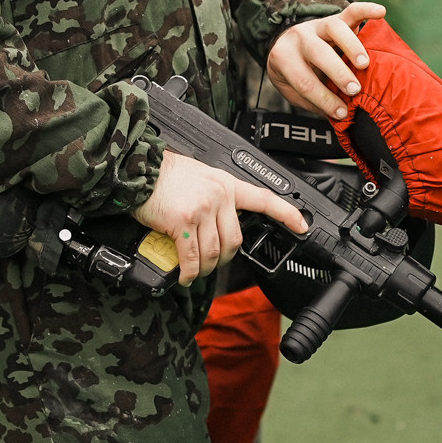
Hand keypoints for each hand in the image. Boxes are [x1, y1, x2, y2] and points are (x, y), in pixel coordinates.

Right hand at [135, 151, 308, 285]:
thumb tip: (215, 228)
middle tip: (212, 264)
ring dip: (205, 269)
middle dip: (224, 259)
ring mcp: (202, 209)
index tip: (302, 226)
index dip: (285, 214)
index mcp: (226, 184)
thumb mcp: (199, 177)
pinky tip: (185, 275)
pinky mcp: (183, 221)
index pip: (263, 199)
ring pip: (214, 252)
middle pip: (234, 240)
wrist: (139, 167)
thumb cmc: (164, 174)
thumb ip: (214, 199)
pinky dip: (189, 272)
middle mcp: (219, 196)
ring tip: (195, 271)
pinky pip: (192, 257)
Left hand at [267, 2, 386, 121]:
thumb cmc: (294, 72)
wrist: (286, 43)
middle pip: (317, 52)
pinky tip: (381, 12)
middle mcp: (299, 38)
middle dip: (337, 73)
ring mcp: (318, 25)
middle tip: (354, 90)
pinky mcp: (336, 18)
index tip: (342, 113)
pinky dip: (366, 9)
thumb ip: (313, 100)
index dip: (324, 99)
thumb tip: (341, 116)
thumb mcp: (292, 89)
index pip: (304, 80)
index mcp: (284, 58)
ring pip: (334, 28)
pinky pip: (351, 11)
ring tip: (364, 64)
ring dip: (351, 46)